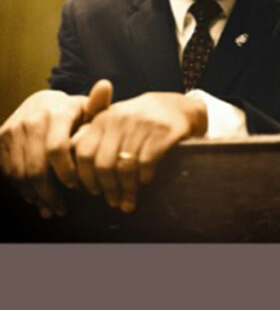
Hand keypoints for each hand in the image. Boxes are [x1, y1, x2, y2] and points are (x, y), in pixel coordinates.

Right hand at [0, 80, 110, 217]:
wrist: (41, 102)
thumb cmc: (74, 113)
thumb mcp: (88, 109)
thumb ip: (99, 106)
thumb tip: (105, 85)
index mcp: (56, 112)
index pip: (57, 149)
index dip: (66, 172)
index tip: (78, 187)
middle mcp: (31, 120)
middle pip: (36, 167)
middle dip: (50, 193)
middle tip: (62, 209)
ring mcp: (12, 130)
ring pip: (20, 173)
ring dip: (35, 195)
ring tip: (50, 207)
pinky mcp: (0, 139)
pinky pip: (8, 171)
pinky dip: (21, 188)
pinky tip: (35, 198)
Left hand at [71, 92, 206, 212]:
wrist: (178, 107)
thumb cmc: (140, 119)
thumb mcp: (114, 120)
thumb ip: (92, 135)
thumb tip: (71, 161)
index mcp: (104, 119)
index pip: (84, 153)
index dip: (85, 176)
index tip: (91, 191)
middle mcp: (120, 120)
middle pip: (103, 164)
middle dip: (106, 188)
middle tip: (111, 202)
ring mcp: (142, 126)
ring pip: (125, 167)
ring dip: (126, 190)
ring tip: (127, 203)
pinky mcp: (163, 133)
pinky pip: (146, 163)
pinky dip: (144, 178)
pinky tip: (144, 184)